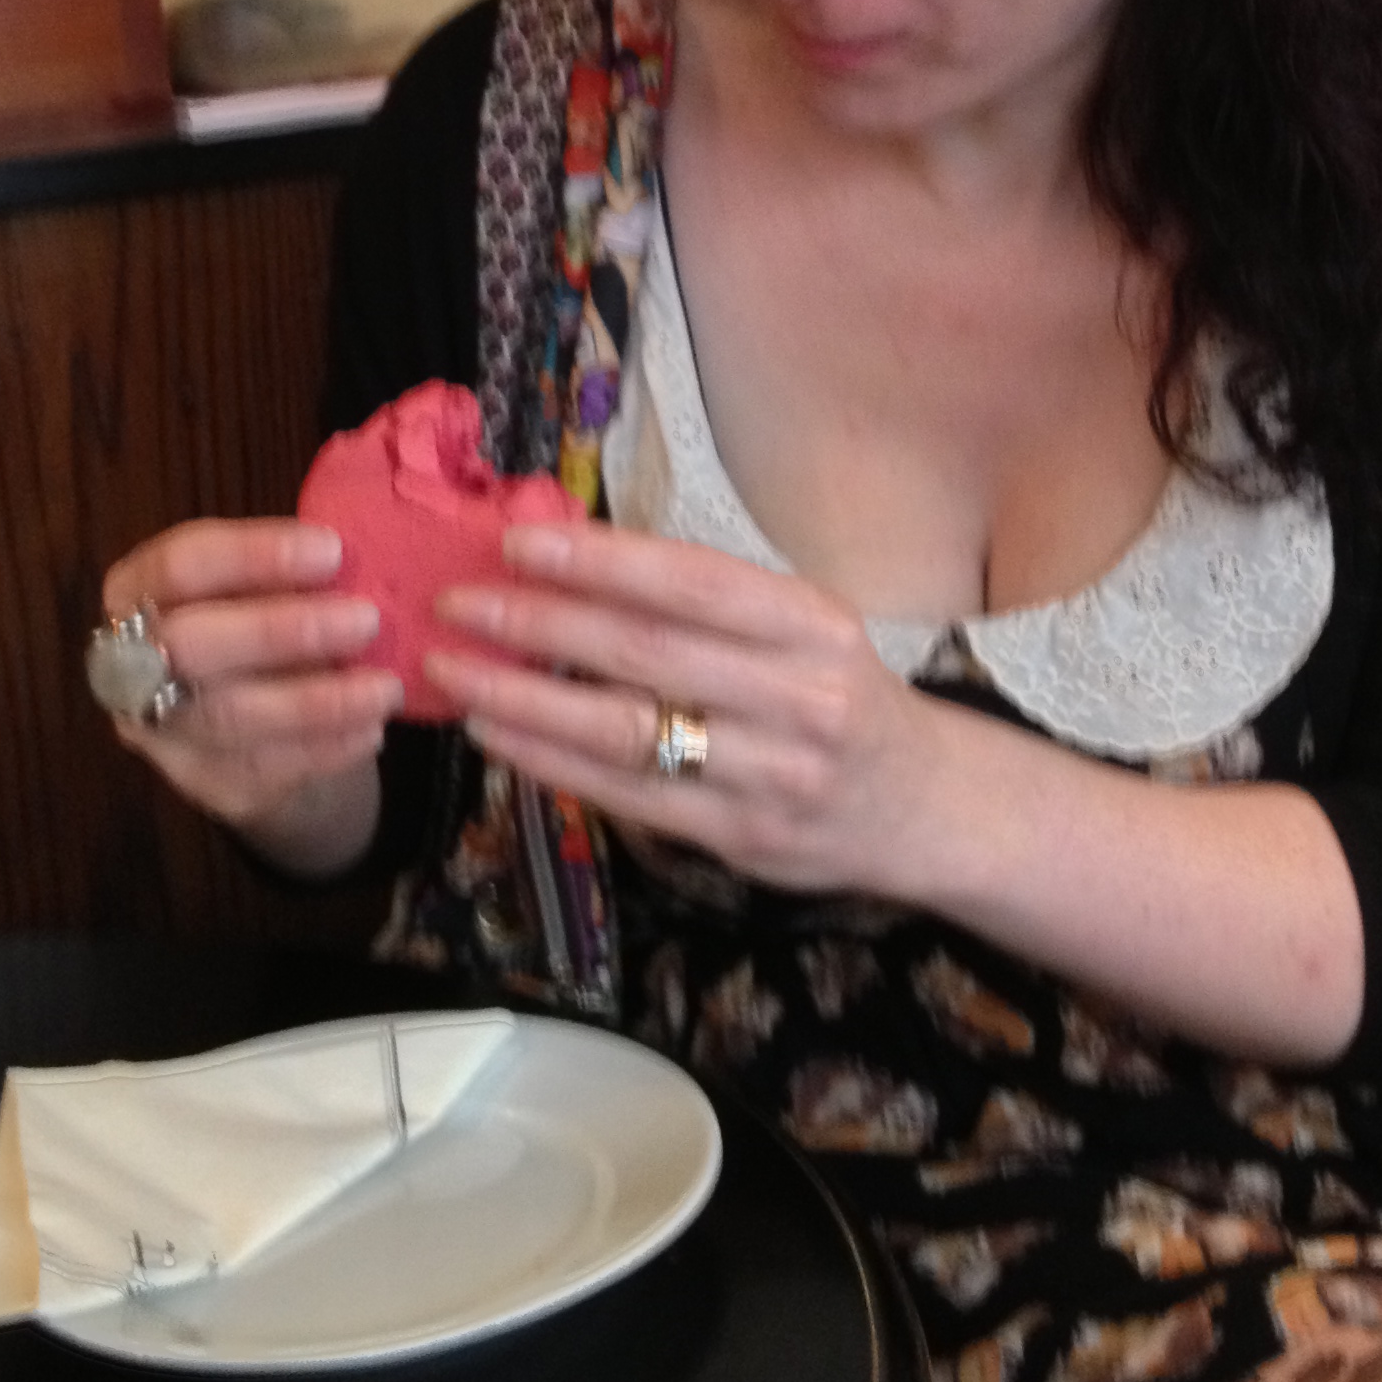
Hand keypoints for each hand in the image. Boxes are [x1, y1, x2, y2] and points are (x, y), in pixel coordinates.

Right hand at [99, 519, 399, 874]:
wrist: (257, 722)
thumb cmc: (262, 622)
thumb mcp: (265, 584)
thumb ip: (291, 569)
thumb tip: (362, 553)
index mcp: (136, 590)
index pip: (181, 564)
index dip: (253, 554)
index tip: (332, 550)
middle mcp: (130, 662)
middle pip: (191, 645)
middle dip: (282, 630)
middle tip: (366, 620)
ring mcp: (162, 731)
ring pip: (229, 716)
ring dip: (317, 701)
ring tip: (384, 687)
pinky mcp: (205, 784)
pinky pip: (265, 767)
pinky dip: (327, 747)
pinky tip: (370, 728)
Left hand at [425, 524, 935, 897]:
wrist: (923, 803)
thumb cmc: (841, 695)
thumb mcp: (804, 627)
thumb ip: (709, 603)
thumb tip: (576, 560)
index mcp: (810, 623)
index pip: (691, 582)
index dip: (600, 562)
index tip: (518, 543)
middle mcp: (798, 696)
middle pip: (648, 654)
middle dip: (540, 624)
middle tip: (458, 604)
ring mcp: (770, 774)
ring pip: (628, 732)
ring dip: (527, 701)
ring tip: (458, 674)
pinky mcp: (741, 838)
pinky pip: (629, 797)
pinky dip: (554, 764)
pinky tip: (500, 737)